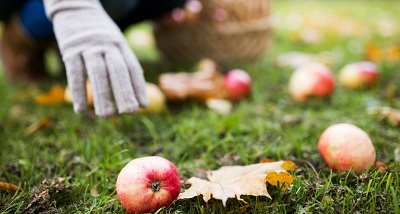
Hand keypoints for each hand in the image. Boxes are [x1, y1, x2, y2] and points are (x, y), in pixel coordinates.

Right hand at [44, 0, 147, 116]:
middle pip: (118, 71)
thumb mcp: (116, 43)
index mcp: (120, 44)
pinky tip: (81, 110)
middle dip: (124, 92)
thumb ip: (124, 64)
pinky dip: (78, 92)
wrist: (75, 8)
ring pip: (97, 73)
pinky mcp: (69, 49)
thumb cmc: (100, 34)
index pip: (132, 67)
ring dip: (102, 96)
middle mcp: (106, 45)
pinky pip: (74, 73)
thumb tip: (136, 92)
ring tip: (107, 116)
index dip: (138, 87)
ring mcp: (88, 46)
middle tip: (129, 112)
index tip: (142, 106)